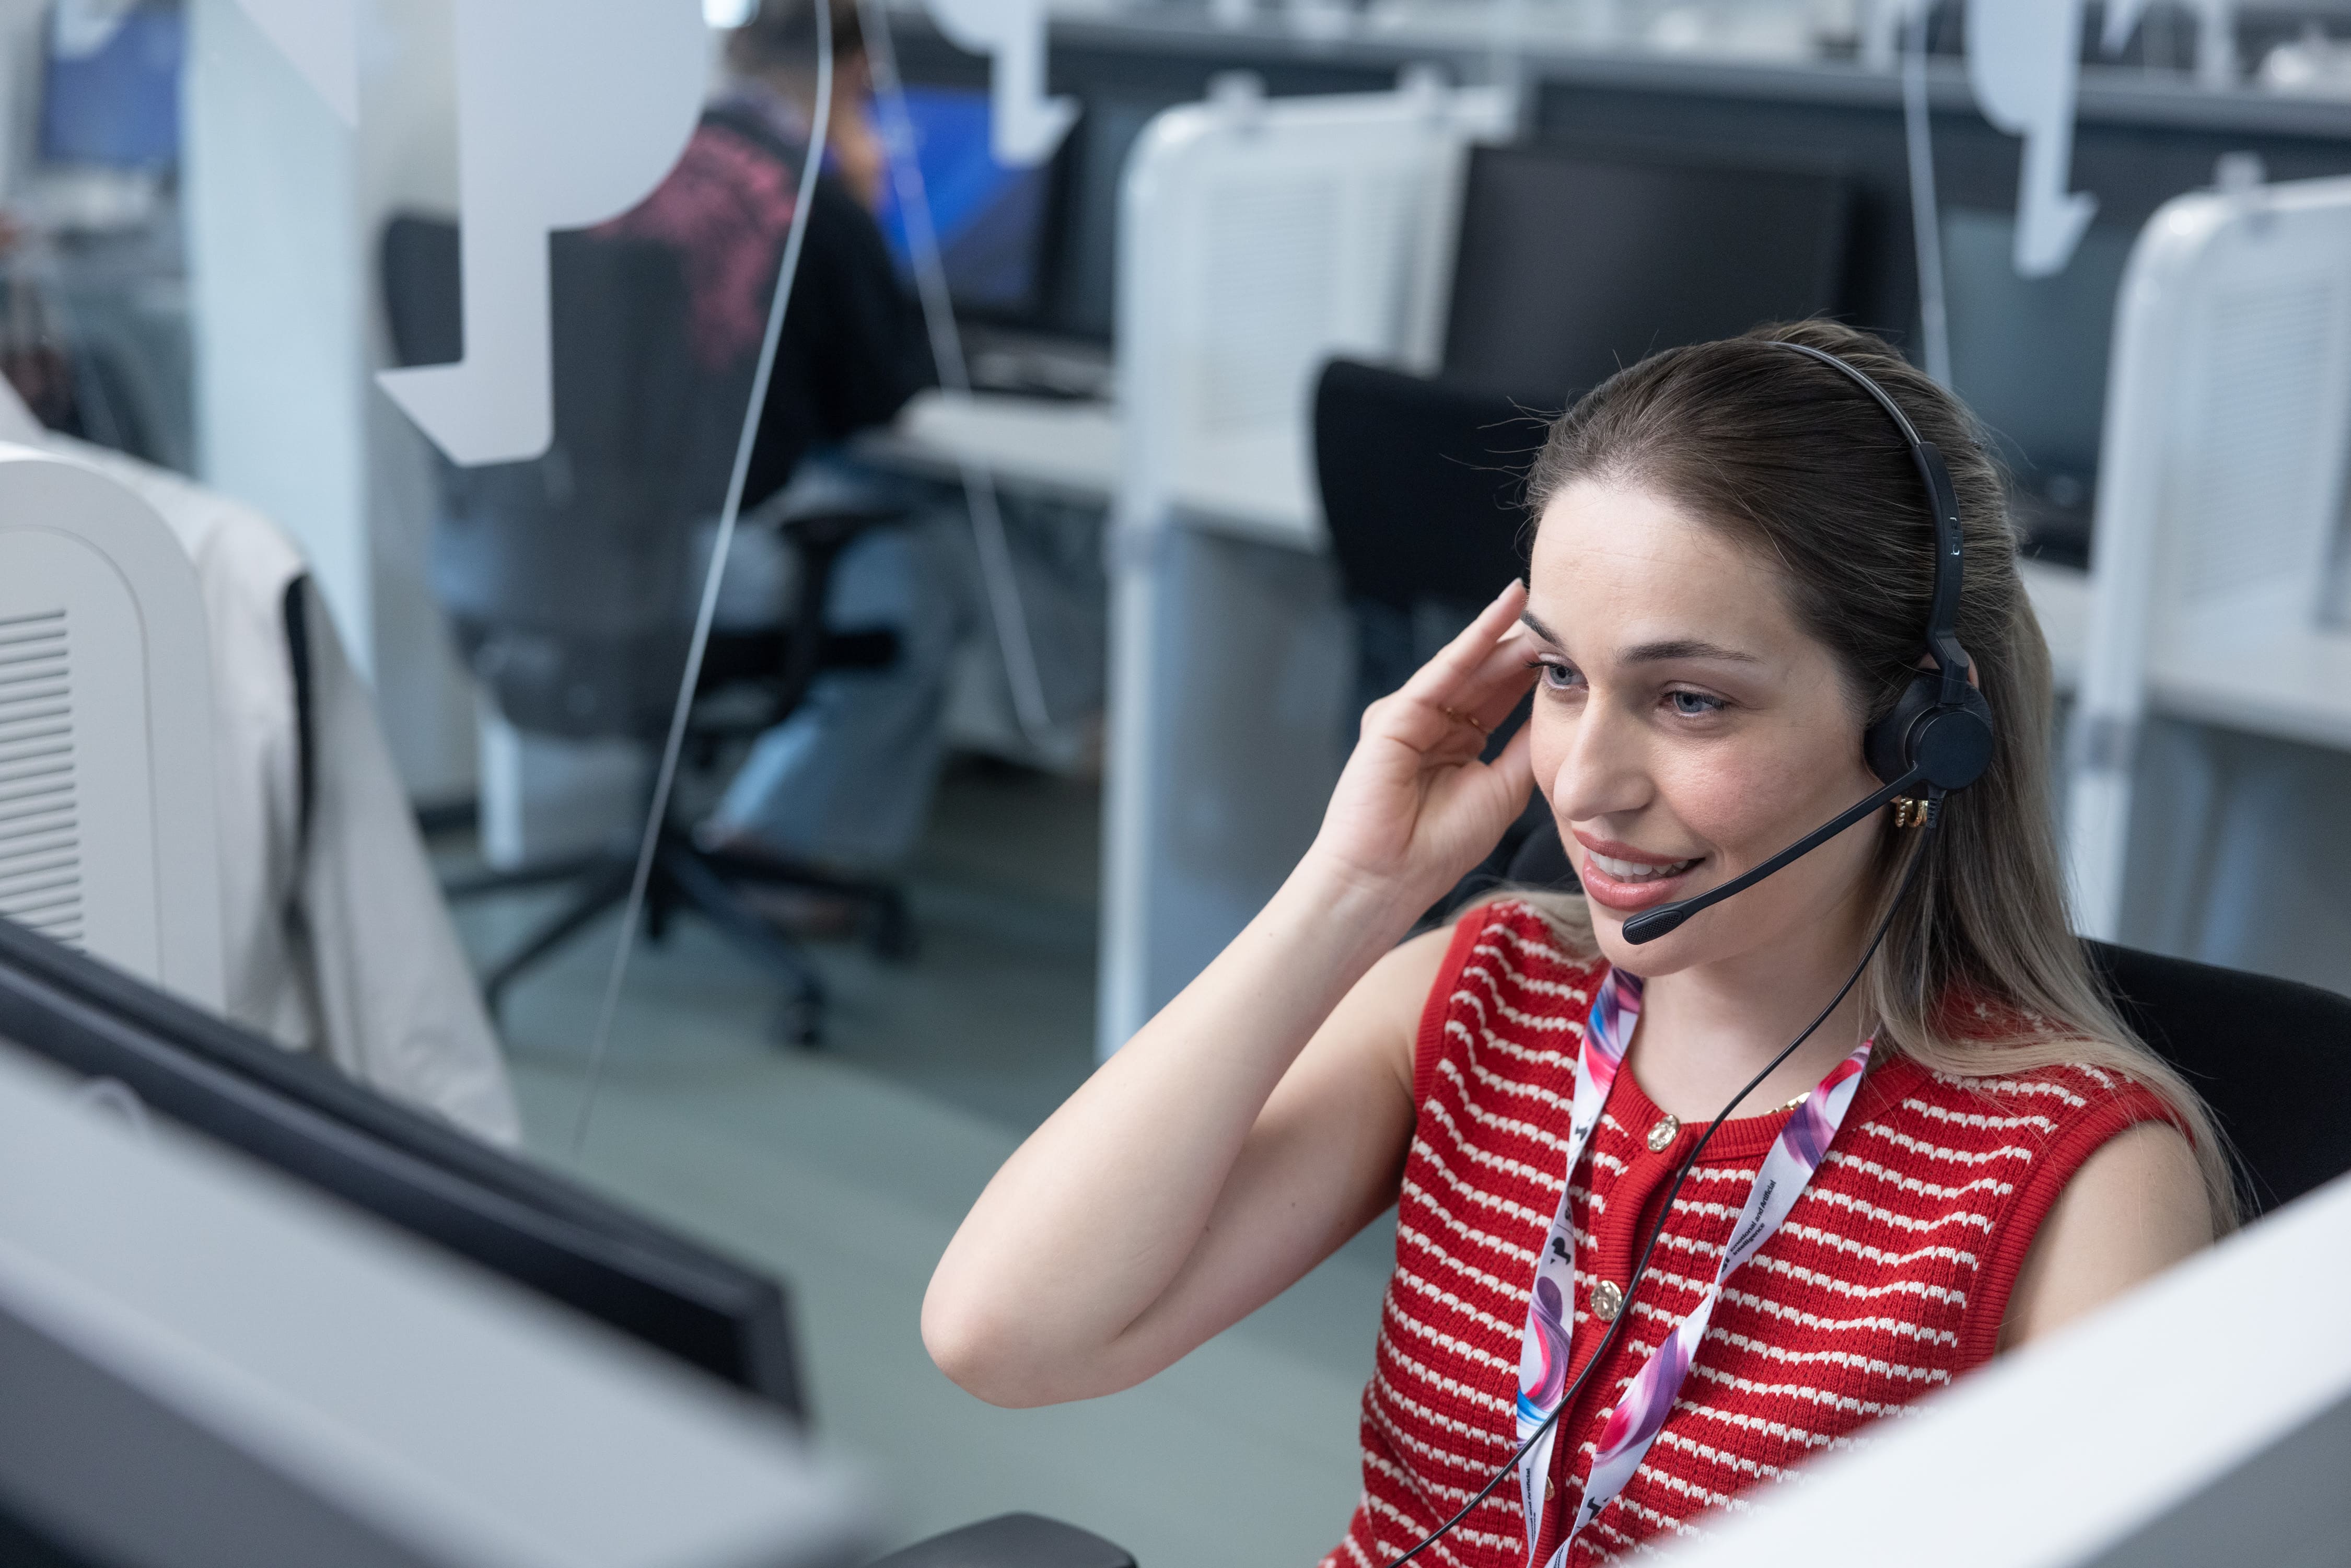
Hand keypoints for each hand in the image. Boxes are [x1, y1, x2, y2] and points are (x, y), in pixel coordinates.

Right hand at [1309, 581, 1538, 903]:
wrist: (1389, 877)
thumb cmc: (1440, 846)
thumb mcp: (1504, 789)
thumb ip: (1526, 747)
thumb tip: (1559, 708)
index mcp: (1459, 744)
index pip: (1502, 696)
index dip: (1535, 670)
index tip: (1575, 645)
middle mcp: (1435, 724)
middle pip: (1487, 674)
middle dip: (1522, 642)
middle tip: (1562, 609)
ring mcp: (1412, 716)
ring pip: (1468, 665)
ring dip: (1503, 632)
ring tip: (1539, 600)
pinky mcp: (1395, 713)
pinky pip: (1443, 670)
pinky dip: (1473, 638)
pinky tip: (1502, 612)